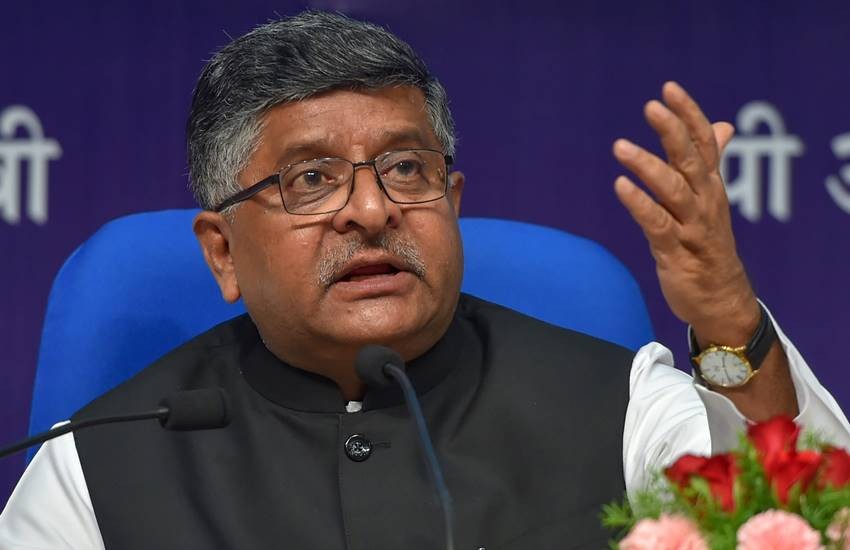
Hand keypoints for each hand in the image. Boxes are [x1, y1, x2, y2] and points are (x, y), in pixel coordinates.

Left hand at [612, 81, 757, 346]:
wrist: (721, 299)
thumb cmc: (709, 245)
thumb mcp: (710, 200)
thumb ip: (709, 162)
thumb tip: (721, 126)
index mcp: (710, 187)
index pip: (704, 143)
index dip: (688, 115)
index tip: (669, 88)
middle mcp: (705, 202)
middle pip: (690, 160)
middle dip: (672, 131)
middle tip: (651, 106)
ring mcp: (692, 227)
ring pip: (673, 190)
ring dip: (648, 167)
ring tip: (621, 147)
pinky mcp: (676, 252)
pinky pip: (658, 224)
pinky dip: (640, 205)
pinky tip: (621, 186)